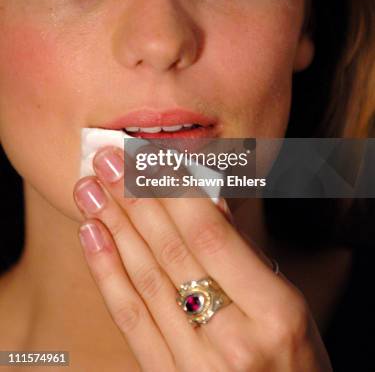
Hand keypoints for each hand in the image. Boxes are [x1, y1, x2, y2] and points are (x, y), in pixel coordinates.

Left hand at [73, 146, 331, 371]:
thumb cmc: (296, 362)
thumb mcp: (290, 304)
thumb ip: (243, 252)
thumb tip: (203, 197)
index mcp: (275, 313)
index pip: (212, 236)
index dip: (175, 191)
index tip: (149, 156)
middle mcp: (234, 340)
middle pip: (172, 253)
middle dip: (135, 199)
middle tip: (107, 159)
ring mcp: (196, 366)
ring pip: (146, 280)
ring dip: (113, 227)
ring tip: (90, 188)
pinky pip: (131, 321)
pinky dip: (107, 273)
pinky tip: (91, 236)